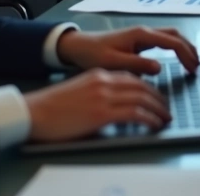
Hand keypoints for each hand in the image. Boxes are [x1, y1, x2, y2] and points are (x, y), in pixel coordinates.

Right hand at [24, 69, 170, 141]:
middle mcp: (104, 82)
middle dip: (158, 99)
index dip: (148, 88)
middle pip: (142, 87)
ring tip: (165, 118)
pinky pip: (135, 114)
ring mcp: (104, 97)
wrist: (33, 112)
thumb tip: (117, 104)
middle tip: (166, 108)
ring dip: (158, 109)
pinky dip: (150, 119)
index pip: (132, 78)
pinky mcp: (102, 113)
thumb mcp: (80, 91)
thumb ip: (99, 93)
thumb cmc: (52, 107)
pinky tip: (155, 124)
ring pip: (143, 99)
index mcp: (99, 75)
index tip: (156, 97)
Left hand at [56, 26, 199, 74]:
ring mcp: (142, 35)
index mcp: (141, 35)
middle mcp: (144, 32)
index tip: (193, 68)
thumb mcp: (113, 63)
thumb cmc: (92, 54)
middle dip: (190, 49)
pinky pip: (164, 41)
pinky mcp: (139, 41)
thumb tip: (159, 67)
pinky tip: (177, 59)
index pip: (172, 42)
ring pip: (171, 37)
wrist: (77, 47)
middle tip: (197, 66)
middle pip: (176, 35)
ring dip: (184, 48)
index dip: (186, 55)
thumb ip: (136, 65)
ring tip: (192, 63)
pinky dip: (175, 49)